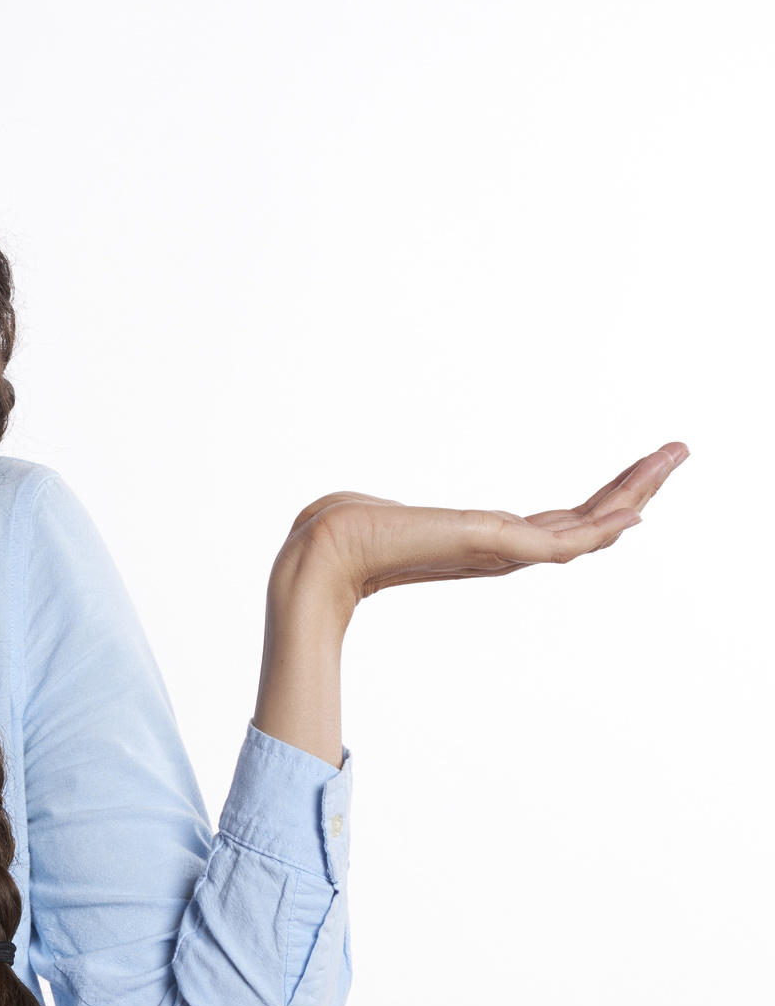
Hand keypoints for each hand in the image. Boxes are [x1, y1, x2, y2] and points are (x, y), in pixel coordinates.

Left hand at [281, 441, 688, 606]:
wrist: (324, 553)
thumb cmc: (349, 532)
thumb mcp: (401, 519)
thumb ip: (415, 523)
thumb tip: (391, 517)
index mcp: (485, 541)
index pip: (557, 523)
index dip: (600, 504)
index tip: (638, 481)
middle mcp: (500, 550)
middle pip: (585, 523)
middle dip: (634, 489)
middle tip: (679, 453)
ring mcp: (499, 552)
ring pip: (586, 529)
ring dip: (634, 494)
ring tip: (673, 457)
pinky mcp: (491, 547)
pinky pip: (562, 542)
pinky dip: (600, 528)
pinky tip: (635, 512)